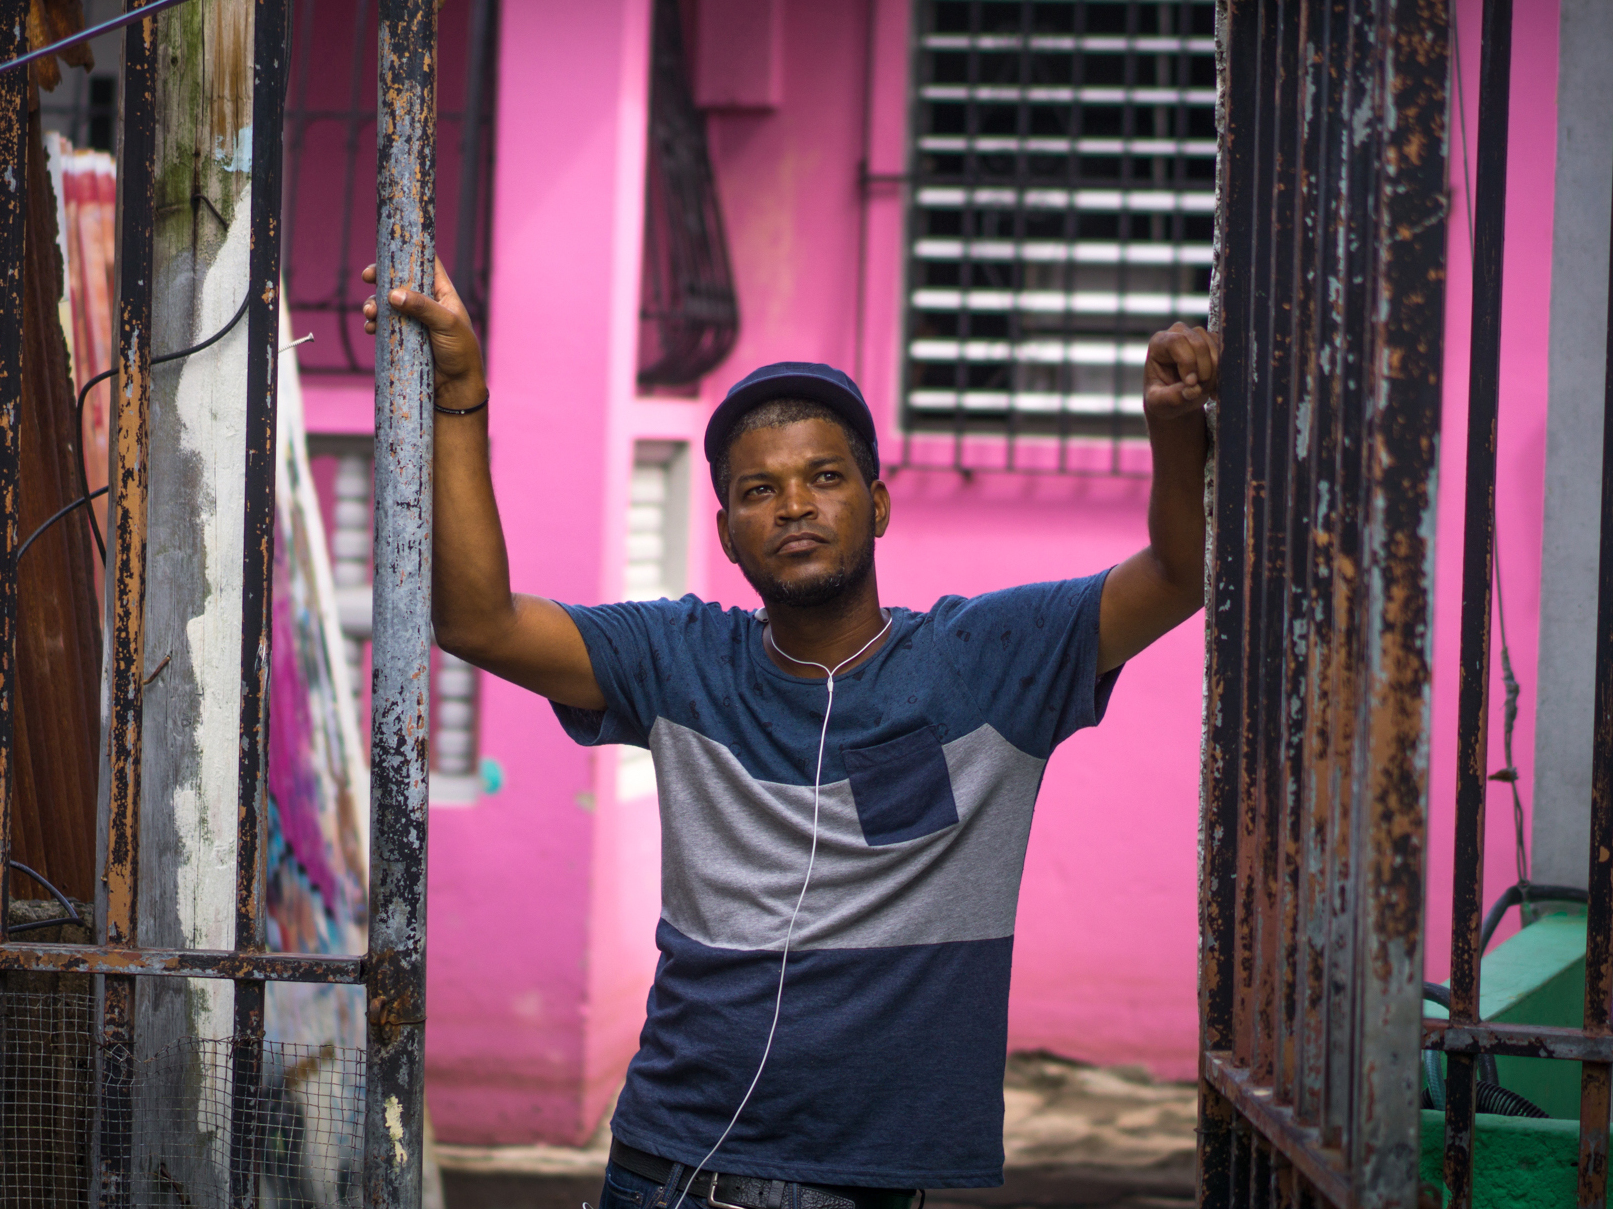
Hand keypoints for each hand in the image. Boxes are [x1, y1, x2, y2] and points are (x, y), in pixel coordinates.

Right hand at [362, 258, 486, 410]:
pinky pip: (384, 325)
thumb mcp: (446, 324)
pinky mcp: (404, 338)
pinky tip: (371, 328)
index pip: (426, 264)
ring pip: (388, 304)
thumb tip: (393, 294)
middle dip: (381, 278)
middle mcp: (427, 303)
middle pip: (400, 281)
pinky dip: (375, 324)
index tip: (388, 250)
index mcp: (442, 293)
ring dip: (374, 304)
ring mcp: (414, 321)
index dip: (408, 253)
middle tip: (367, 277)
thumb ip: (422, 307)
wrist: (456, 387)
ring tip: (370, 312)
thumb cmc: (461, 352)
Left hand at [1143, 322, 1220, 420]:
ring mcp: (1198, 335)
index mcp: (1159, 343)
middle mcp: (1179, 333)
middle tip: (1199, 390)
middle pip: (1199, 344)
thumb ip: (1171, 398)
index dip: (1188, 362)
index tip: (1190, 383)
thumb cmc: (1162, 398)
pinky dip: (1222, 372)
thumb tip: (1192, 390)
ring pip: (1215, 348)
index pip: (1177, 341)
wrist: (1175, 397)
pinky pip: (1225, 353)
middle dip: (1204, 370)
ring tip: (1204, 390)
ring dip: (1214, 373)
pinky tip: (1213, 387)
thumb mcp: (1158, 403)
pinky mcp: (1213, 342)